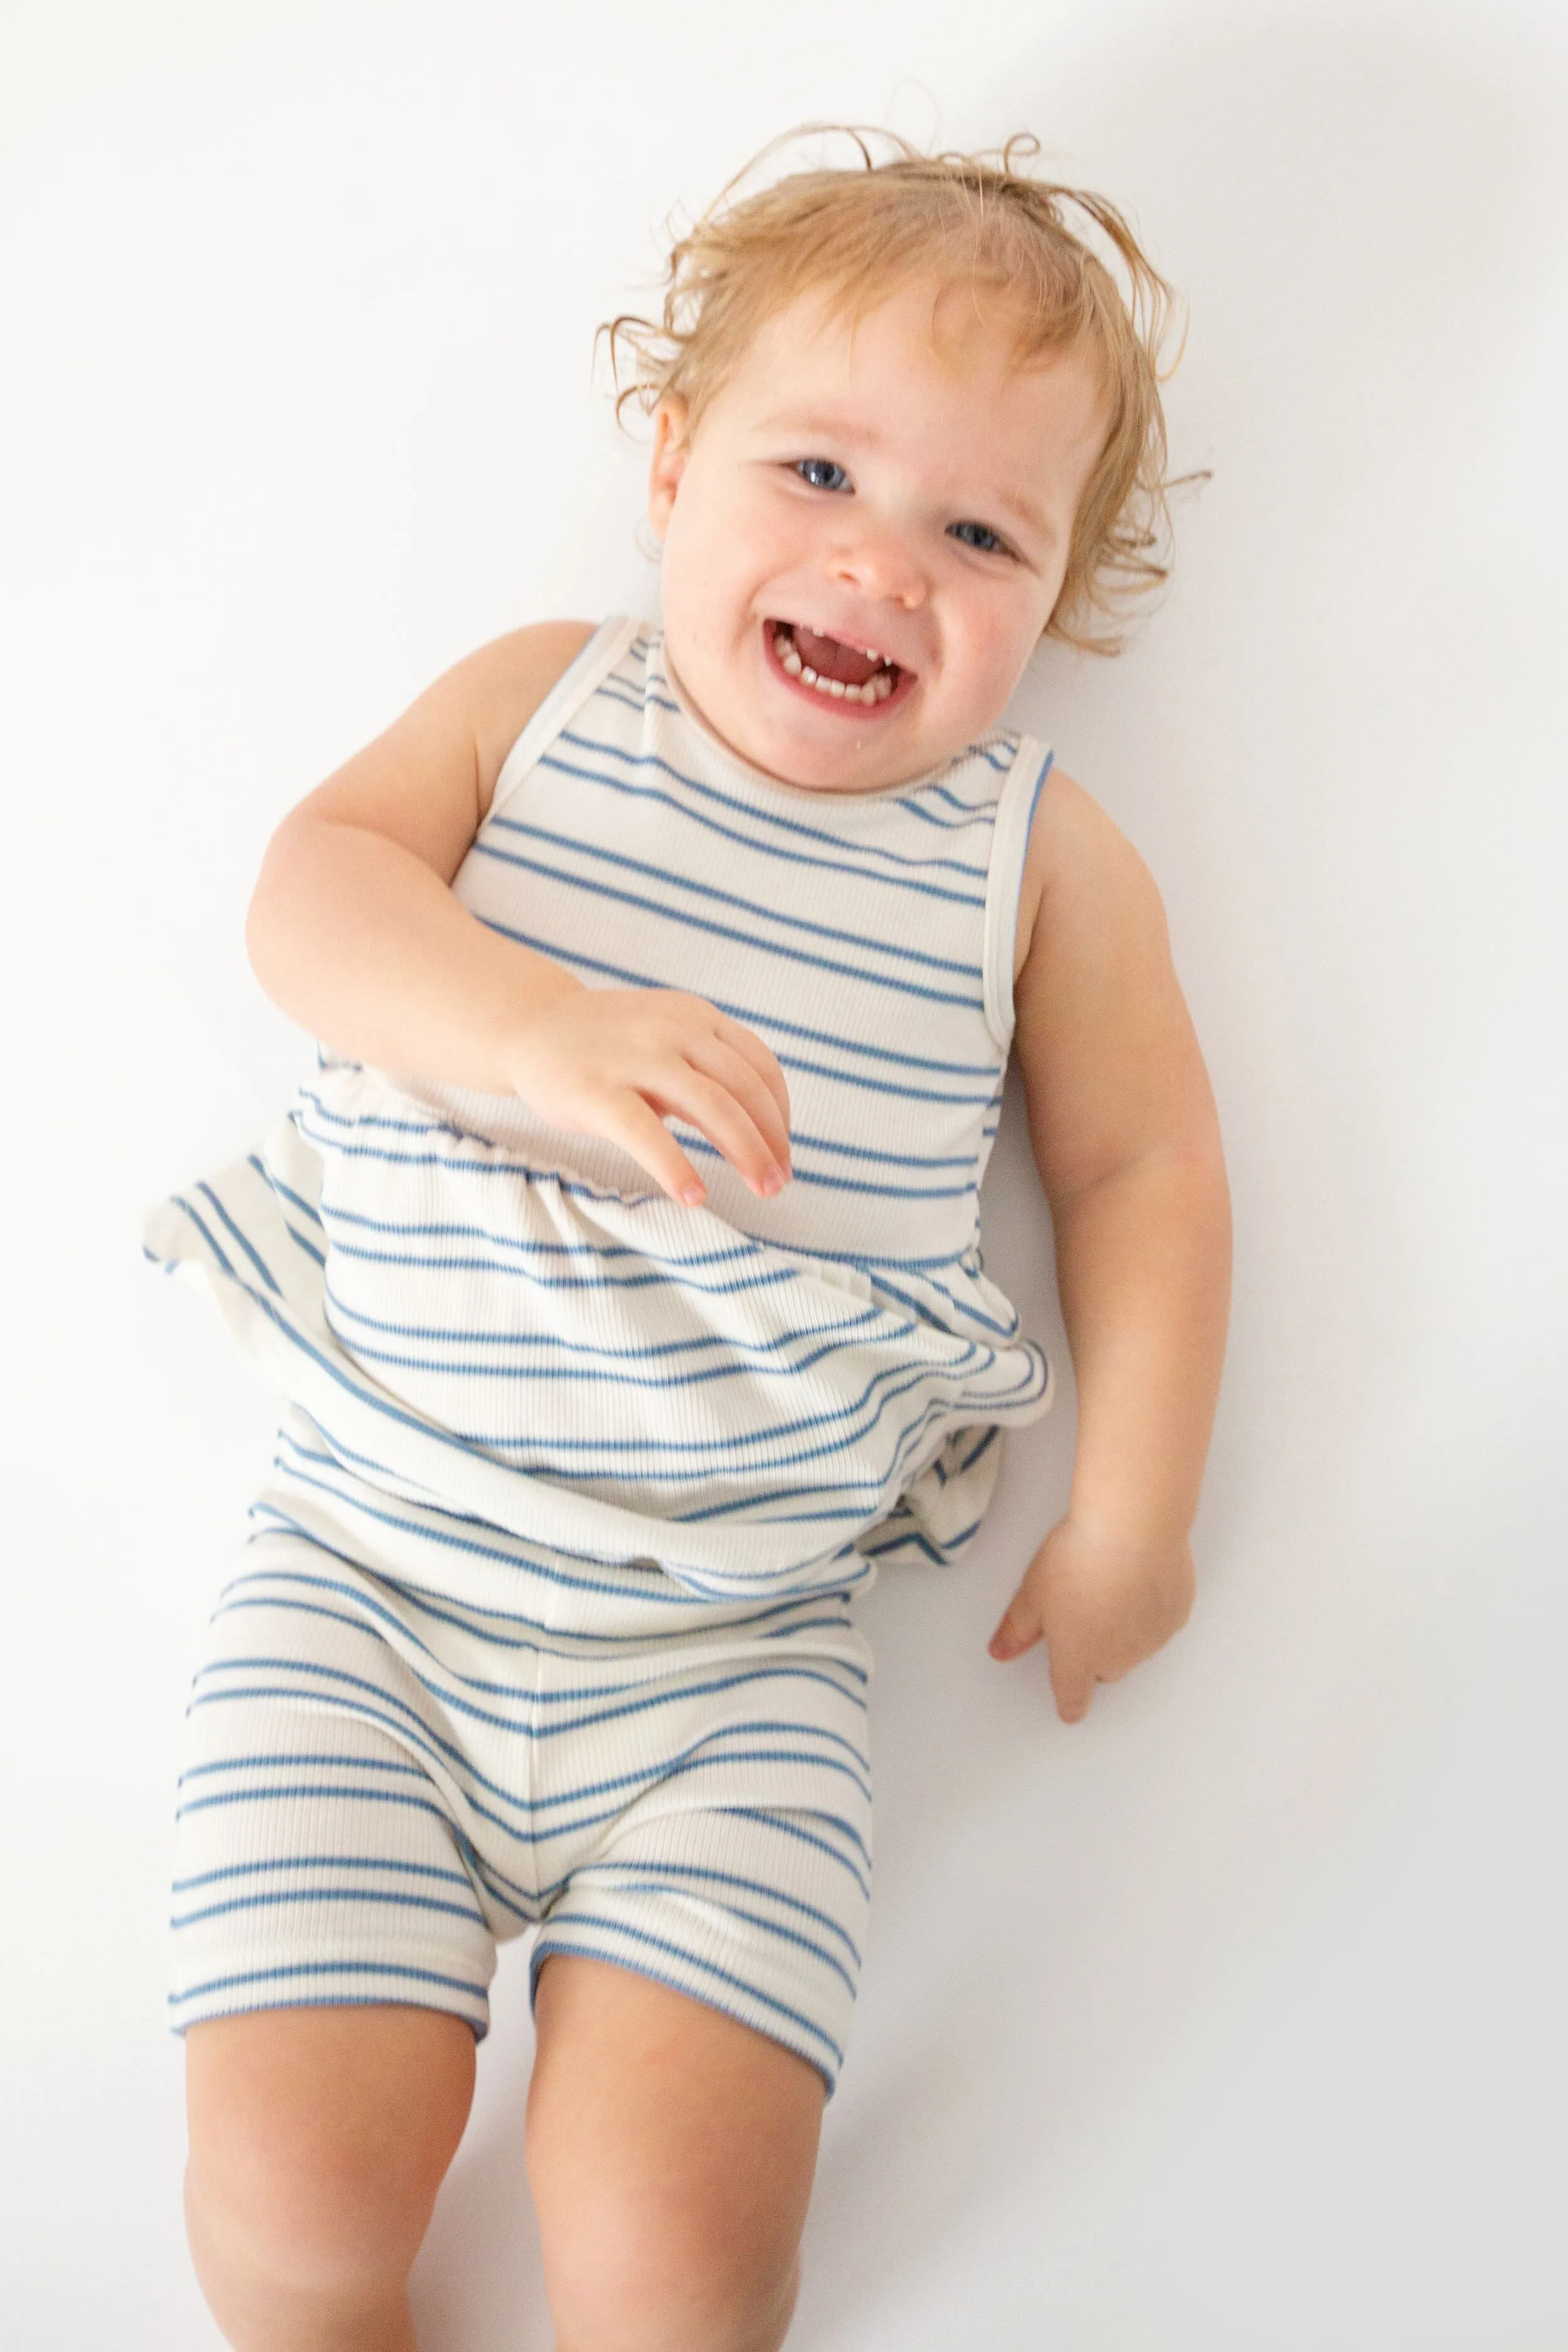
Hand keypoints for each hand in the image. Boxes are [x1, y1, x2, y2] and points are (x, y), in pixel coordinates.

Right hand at [503, 986, 791, 1206]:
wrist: (531, 1026)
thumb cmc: (610, 1044)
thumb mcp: (668, 1037)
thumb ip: (709, 1070)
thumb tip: (762, 1131)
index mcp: (696, 1017)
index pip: (759, 1064)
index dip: (781, 1112)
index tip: (783, 1150)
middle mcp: (673, 1030)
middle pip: (744, 1088)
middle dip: (772, 1140)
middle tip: (781, 1182)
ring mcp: (635, 1058)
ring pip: (712, 1106)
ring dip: (746, 1153)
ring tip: (763, 1191)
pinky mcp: (596, 1092)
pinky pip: (646, 1134)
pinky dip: (676, 1168)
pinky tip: (694, 1196)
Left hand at [987, 1516, 1194, 1723]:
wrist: (1133, 1530)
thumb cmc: (1081, 1560)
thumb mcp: (1032, 1594)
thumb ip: (1017, 1629)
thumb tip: (1001, 1650)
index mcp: (1078, 1659)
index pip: (1072, 1697)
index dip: (1070, 1705)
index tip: (1070, 1711)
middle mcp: (1119, 1658)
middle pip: (1104, 1668)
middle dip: (1093, 1650)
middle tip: (1082, 1612)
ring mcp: (1152, 1639)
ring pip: (1135, 1646)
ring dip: (1124, 1629)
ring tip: (1110, 1585)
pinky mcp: (1176, 1614)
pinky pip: (1159, 1622)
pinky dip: (1150, 1608)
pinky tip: (1139, 1578)